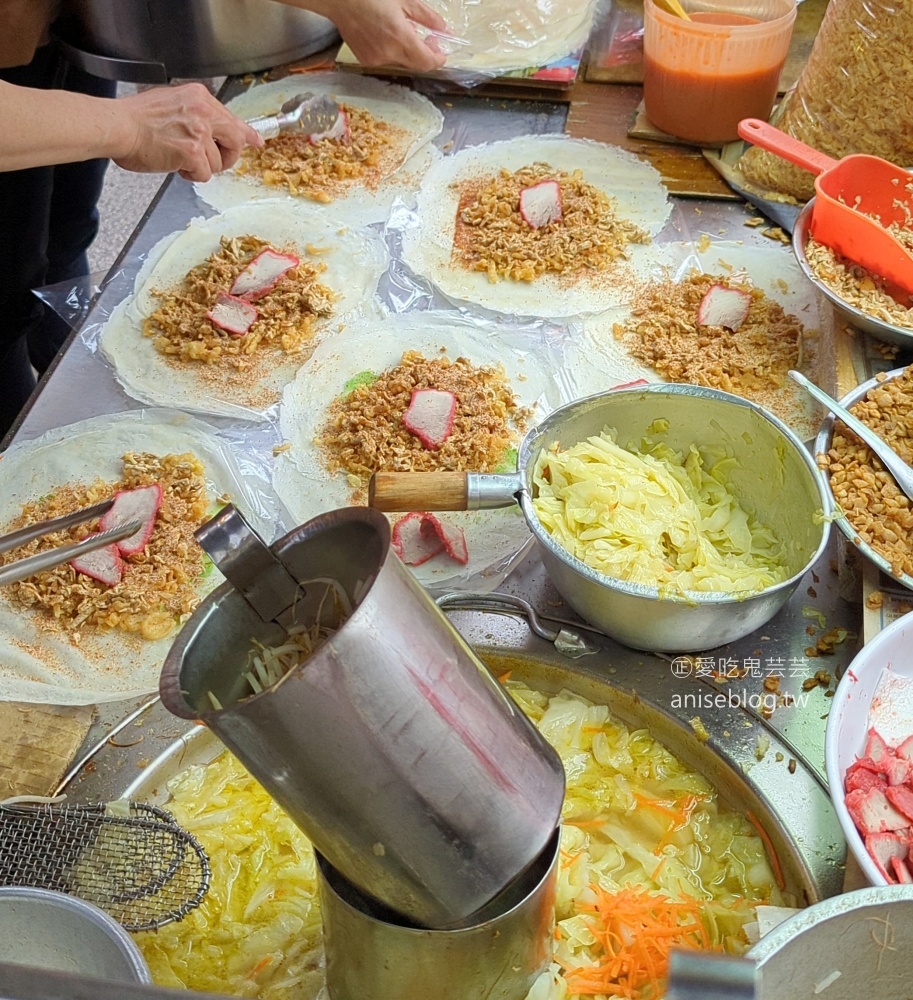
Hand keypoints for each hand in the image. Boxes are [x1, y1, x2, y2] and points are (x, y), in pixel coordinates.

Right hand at [111, 83, 263, 181]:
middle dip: (228, 156)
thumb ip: (195, 116)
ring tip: (177, 157)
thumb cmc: (136, 120)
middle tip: (214, 162)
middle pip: (235, 140)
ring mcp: (199, 132)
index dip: (246, 133)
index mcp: (198, 97)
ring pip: (217, 162)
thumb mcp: (172, 104)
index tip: (256, 141)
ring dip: (200, 166)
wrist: (118, 126)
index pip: (231, 117)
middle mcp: (203, 111)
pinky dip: (190, 175)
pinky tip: (174, 164)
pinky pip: (204, 174)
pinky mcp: (193, 152)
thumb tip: (210, 131)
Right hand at [329, 0, 448, 71]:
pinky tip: (388, 35)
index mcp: (400, 38)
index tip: (441, 49)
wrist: (340, 0)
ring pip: (402, 62)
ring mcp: (376, 60)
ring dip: (408, 51)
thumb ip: (427, 17)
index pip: (427, 62)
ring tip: (404, 31)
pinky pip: (387, 60)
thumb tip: (444, 29)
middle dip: (425, 54)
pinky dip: (393, 51)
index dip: (438, 58)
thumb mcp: (404, 1)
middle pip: (416, 65)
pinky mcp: (366, 60)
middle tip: (428, 38)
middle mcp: (388, 54)